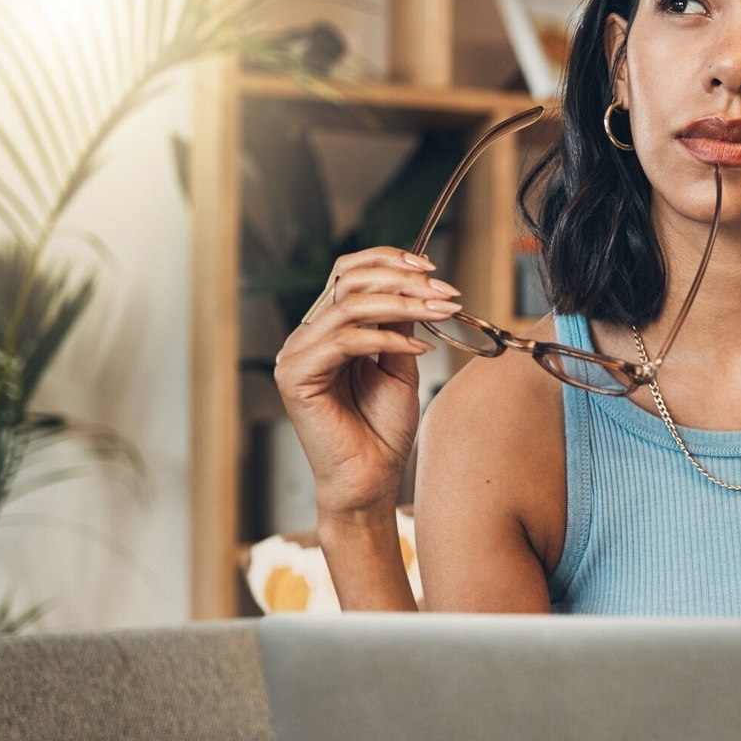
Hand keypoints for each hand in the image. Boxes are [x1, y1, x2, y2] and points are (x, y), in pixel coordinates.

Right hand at [273, 247, 459, 522]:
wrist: (371, 480)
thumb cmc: (383, 429)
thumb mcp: (400, 364)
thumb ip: (400, 324)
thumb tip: (417, 285)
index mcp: (328, 330)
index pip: (348, 273)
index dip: (388, 261)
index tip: (433, 270)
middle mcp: (307, 337)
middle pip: (348, 280)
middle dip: (403, 280)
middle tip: (445, 293)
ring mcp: (297, 355)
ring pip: (349, 306)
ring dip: (403, 304)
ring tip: (440, 313)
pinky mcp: (296, 377)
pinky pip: (344, 341)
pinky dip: (387, 338)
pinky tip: (419, 349)